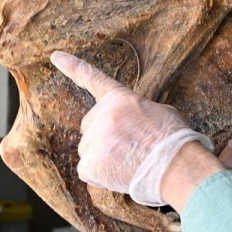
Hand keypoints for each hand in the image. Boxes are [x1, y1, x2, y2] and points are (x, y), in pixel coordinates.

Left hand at [52, 51, 213, 206]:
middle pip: (91, 125)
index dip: (73, 67)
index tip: (55, 56)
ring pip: (89, 149)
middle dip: (105, 135)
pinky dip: (101, 175)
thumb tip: (130, 124)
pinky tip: (121, 174)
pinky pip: (87, 170)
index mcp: (120, 99)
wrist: (176, 166)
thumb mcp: (160, 111)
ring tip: (131, 162)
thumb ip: (135, 112)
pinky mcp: (90, 164)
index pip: (93, 78)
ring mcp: (94, 140)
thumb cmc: (174, 140)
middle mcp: (102, 115)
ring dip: (105, 156)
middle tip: (131, 147)